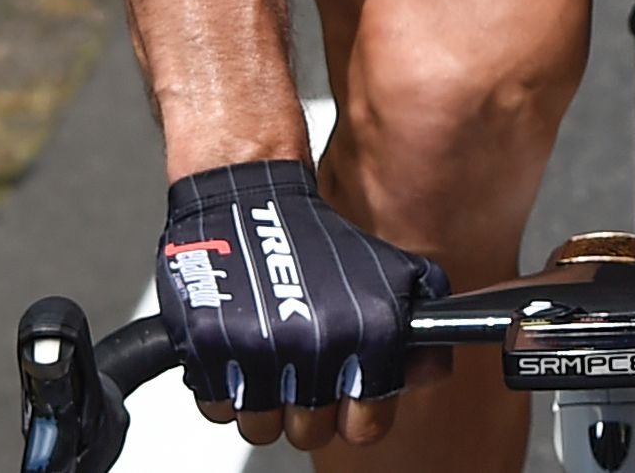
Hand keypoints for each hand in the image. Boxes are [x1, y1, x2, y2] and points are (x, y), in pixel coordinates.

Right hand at [156, 160, 443, 447]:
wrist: (250, 202)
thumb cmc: (318, 240)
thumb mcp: (393, 271)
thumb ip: (422, 328)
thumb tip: (427, 375)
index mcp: (367, 330)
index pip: (367, 424)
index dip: (358, 413)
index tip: (349, 397)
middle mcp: (315, 344)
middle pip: (310, 432)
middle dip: (309, 409)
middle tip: (305, 377)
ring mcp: (258, 351)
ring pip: (260, 427)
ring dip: (265, 403)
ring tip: (273, 365)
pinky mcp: (207, 351)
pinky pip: (216, 407)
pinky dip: (225, 389)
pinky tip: (241, 356)